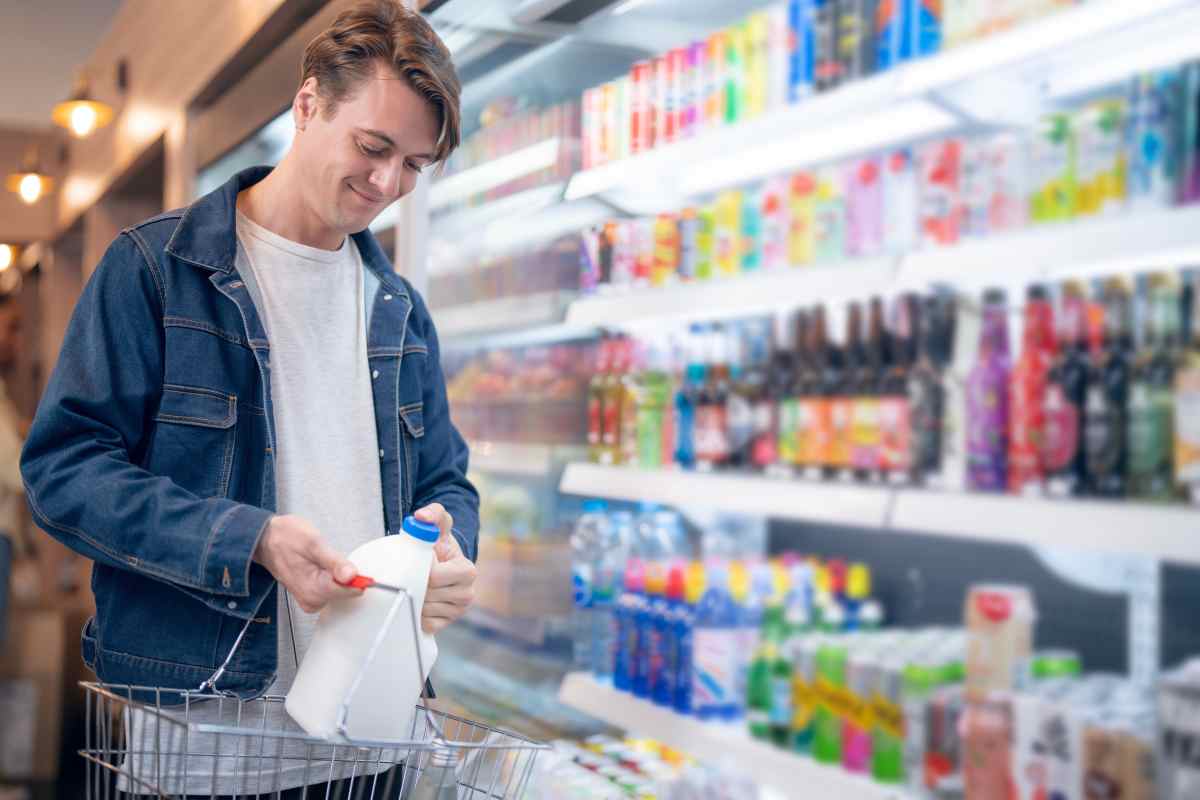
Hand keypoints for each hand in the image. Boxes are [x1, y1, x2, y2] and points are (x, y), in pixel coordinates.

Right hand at [253, 514, 358, 613]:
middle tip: (326, 557)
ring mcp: (311, 600)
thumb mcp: (313, 543)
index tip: (347, 562)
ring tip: (319, 560)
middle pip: (346, 591)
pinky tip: (318, 566)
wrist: (265, 540)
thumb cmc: (286, 538)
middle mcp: (312, 601)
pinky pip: (331, 590)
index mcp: (314, 590)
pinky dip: (330, 577)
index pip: (351, 590)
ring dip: (335, 574)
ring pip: (339, 590)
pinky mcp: (310, 597)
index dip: (356, 575)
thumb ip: (334, 562)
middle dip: (343, 573)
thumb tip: (352, 576)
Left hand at [415, 503, 475, 633]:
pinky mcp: (447, 623)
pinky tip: (420, 598)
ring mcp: (459, 611)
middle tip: (417, 571)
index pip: (435, 576)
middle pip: (428, 594)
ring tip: (419, 582)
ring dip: (415, 596)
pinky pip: (424, 622)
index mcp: (468, 571)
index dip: (422, 567)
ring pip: (425, 609)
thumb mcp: (439, 525)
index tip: (421, 559)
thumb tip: (421, 516)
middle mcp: (468, 593)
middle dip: (417, 581)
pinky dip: (417, 612)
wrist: (444, 562)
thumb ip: (433, 513)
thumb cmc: (440, 543)